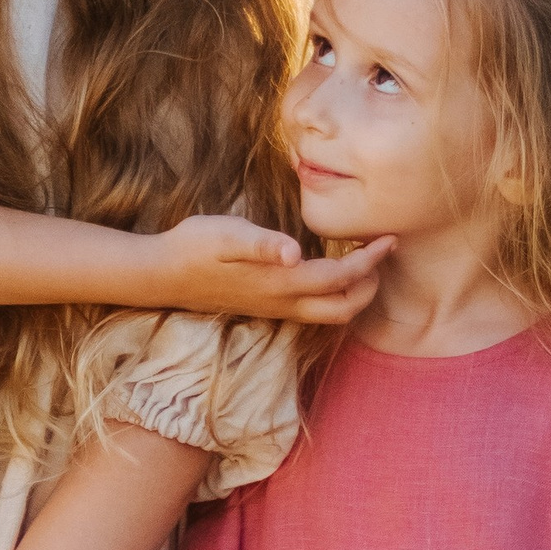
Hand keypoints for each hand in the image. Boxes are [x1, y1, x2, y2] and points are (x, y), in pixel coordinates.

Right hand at [148, 213, 392, 326]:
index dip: (369, 260)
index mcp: (281, 282)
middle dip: (370, 284)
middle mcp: (283, 302)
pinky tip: (329, 270)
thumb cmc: (194, 246)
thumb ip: (261, 244)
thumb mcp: (226, 235)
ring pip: (329, 314)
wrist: (161, 274)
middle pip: (343, 309)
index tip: (388, 238)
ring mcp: (274, 308)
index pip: (339, 277)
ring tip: (363, 261)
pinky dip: (334, 294)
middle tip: (381, 251)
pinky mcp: (266, 306)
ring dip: (354, 292)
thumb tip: (293, 253)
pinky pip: (313, 310)